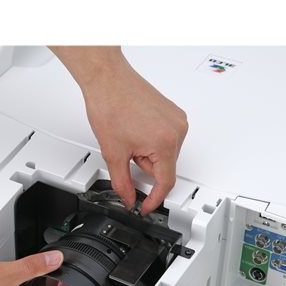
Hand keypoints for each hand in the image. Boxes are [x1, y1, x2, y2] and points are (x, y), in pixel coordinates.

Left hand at [83, 62, 187, 213]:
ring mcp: (177, 119)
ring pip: (165, 153)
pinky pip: (167, 138)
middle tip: (126, 150)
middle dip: (143, 165)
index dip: (154, 199)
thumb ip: (122, 183)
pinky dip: (151, 140)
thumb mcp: (113, 154)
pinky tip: (135, 128)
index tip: (147, 207)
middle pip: (164, 167)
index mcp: (166, 142)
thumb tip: (129, 198)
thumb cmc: (110, 105)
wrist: (107, 79)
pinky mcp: (173, 112)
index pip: (166, 182)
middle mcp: (178, 129)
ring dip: (147, 153)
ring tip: (129, 135)